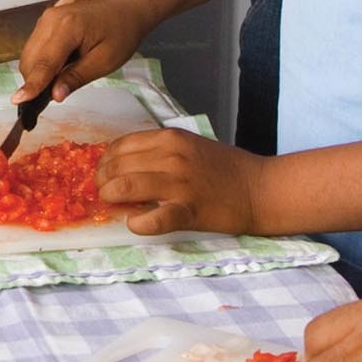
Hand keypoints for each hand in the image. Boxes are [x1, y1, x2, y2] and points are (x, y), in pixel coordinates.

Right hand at [15, 0, 146, 103]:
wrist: (125, 8)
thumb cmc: (120, 32)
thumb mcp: (105, 60)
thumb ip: (77, 77)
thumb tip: (55, 95)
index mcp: (68, 27)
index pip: (44, 63)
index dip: (31, 85)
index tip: (19, 101)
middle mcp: (50, 20)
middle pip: (30, 61)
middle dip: (35, 82)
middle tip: (54, 96)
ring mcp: (45, 20)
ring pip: (28, 56)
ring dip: (37, 74)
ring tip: (61, 80)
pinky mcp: (44, 24)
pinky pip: (34, 49)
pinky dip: (40, 64)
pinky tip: (59, 69)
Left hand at [97, 128, 260, 236]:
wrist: (259, 189)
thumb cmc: (225, 168)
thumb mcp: (190, 146)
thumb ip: (159, 152)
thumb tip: (123, 166)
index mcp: (171, 138)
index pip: (121, 145)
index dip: (105, 161)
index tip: (103, 173)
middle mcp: (172, 156)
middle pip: (118, 166)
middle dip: (102, 181)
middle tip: (103, 192)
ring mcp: (180, 183)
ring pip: (127, 187)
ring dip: (112, 198)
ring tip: (113, 205)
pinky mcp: (189, 210)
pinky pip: (153, 219)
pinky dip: (138, 223)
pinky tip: (134, 223)